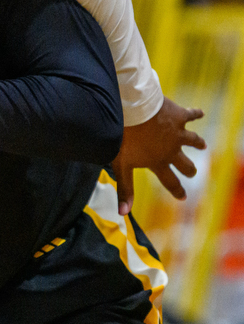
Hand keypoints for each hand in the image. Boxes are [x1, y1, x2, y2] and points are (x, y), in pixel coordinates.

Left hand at [111, 96, 205, 215]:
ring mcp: (178, 132)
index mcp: (158, 162)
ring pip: (193, 141)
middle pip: (185, 164)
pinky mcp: (179, 115)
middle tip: (192, 172)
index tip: (182, 197)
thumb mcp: (120, 166)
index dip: (176, 190)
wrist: (130, 110)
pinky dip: (196, 114)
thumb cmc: (122, 138)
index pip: (170, 181)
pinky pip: (192, 115)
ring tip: (202, 145)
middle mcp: (172, 150)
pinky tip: (199, 113)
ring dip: (198, 143)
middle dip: (189, 169)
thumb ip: (125, 189)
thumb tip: (123, 213)